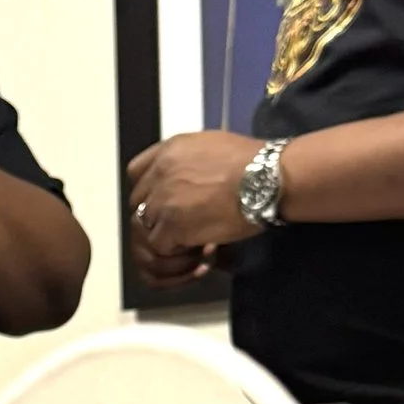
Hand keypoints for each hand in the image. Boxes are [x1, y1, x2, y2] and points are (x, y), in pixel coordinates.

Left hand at [125, 129, 258, 283]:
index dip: (148, 192)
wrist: (267, 179)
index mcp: (169, 151)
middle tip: (183, 232)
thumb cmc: (254, 163)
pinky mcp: (171, 226)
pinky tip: (200, 255)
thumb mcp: (213, 147)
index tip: (165, 205)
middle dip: (158, 220)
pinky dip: (177, 256)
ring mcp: (162, 201)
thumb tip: (192, 179)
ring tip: (194, 249)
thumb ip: (191, 162)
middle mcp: (159, 173)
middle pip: (138, 204)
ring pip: (146, 228)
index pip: (136, 174)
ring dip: (168, 240)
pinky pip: (160, 248)